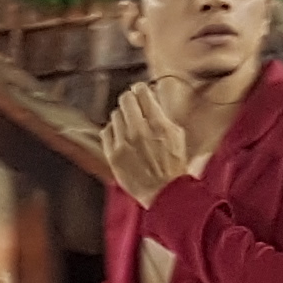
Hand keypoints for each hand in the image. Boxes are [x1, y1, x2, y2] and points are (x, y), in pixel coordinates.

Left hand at [102, 79, 193, 203]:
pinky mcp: (113, 155)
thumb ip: (163, 116)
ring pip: (115, 115)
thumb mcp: (177, 135)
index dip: (140, 89)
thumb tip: (151, 99)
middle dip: (130, 99)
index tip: (140, 91)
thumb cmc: (174, 166)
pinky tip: (120, 137)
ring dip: (122, 117)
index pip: (141, 92)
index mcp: (158, 123)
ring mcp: (124, 143)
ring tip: (129, 125)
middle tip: (133, 105)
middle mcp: (139, 130)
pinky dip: (112, 131)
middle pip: (125, 99)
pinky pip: (106, 132)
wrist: (165, 192)